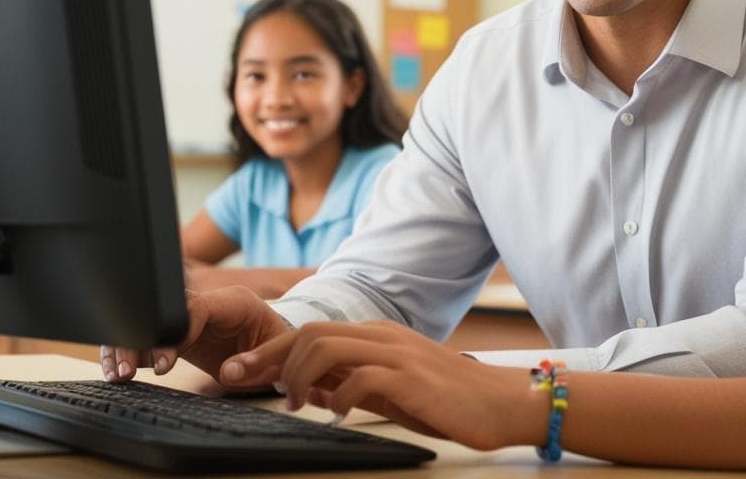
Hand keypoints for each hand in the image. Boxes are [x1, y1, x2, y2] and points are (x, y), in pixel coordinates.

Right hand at [99, 286, 292, 382]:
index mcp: (234, 302)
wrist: (276, 349)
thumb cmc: (278, 350)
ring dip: (130, 345)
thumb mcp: (276, 356)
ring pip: (151, 322)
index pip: (196, 306)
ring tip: (119, 373)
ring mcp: (190, 318)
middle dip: (143, 338)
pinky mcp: (177, 335)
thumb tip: (229, 371)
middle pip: (165, 312)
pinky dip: (131, 351)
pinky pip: (149, 337)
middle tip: (129, 369)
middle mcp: (208, 305)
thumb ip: (255, 362)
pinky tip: (118, 369)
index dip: (176, 332)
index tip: (166, 363)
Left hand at [220, 320, 548, 450]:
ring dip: (298, 375)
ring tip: (292, 403)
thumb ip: (355, 382)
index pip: (311, 330)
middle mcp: (384, 336)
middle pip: (310, 332)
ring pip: (327, 346)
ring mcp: (399, 354)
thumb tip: (310, 389)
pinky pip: (361, 377)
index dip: (270, 349)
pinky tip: (335, 415)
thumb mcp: (393, 388)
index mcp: (378, 335)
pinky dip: (337, 396)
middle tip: (241, 382)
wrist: (505, 402)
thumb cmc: (450, 399)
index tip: (240, 370)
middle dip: (268, 357)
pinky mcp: (413, 377)